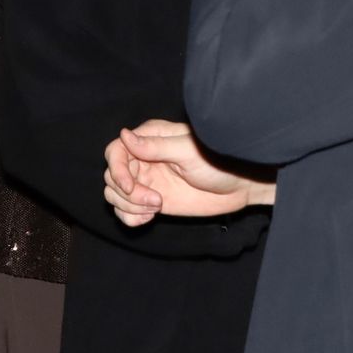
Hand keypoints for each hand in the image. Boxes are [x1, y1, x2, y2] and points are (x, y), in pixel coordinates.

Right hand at [103, 119, 274, 227]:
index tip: (129, 186)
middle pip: (112, 176)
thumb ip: (156, 146)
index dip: (117, 170)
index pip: (115, 151)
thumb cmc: (220, 160)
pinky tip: (149, 217)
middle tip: (156, 201)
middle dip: (127, 193)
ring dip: (129, 206)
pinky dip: (130, 217)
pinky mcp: (151, 200)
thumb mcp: (188, 152)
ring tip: (156, 208)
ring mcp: (146, 181)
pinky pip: (126, 211)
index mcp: (149, 139)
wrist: (239, 185)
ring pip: (114, 194)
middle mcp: (143, 159)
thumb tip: (124, 135)